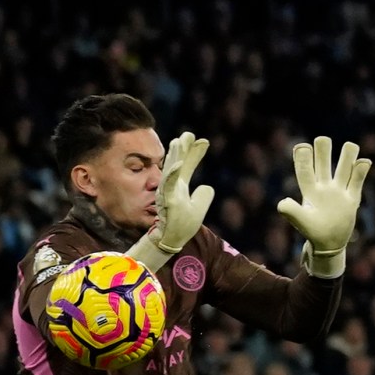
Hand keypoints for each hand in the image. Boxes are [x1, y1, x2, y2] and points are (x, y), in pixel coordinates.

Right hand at [128, 132, 213, 272]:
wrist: (171, 240)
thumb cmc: (182, 225)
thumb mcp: (199, 208)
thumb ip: (203, 195)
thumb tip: (207, 186)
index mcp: (180, 187)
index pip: (187, 166)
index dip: (194, 153)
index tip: (203, 140)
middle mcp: (173, 187)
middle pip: (178, 163)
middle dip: (183, 148)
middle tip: (188, 133)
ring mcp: (168, 193)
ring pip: (170, 170)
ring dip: (175, 156)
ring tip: (179, 141)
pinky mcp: (167, 201)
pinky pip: (168, 186)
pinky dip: (173, 174)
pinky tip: (178, 164)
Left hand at [277, 135, 373, 277]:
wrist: (330, 243)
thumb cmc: (313, 232)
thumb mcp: (301, 222)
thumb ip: (291, 212)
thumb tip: (282, 202)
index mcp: (310, 191)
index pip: (306, 172)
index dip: (303, 159)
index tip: (302, 146)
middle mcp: (324, 187)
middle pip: (323, 164)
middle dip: (323, 152)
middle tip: (322, 139)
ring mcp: (339, 191)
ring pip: (343, 169)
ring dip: (346, 157)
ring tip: (350, 145)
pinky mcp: (352, 198)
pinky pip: (357, 182)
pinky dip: (361, 171)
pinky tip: (364, 161)